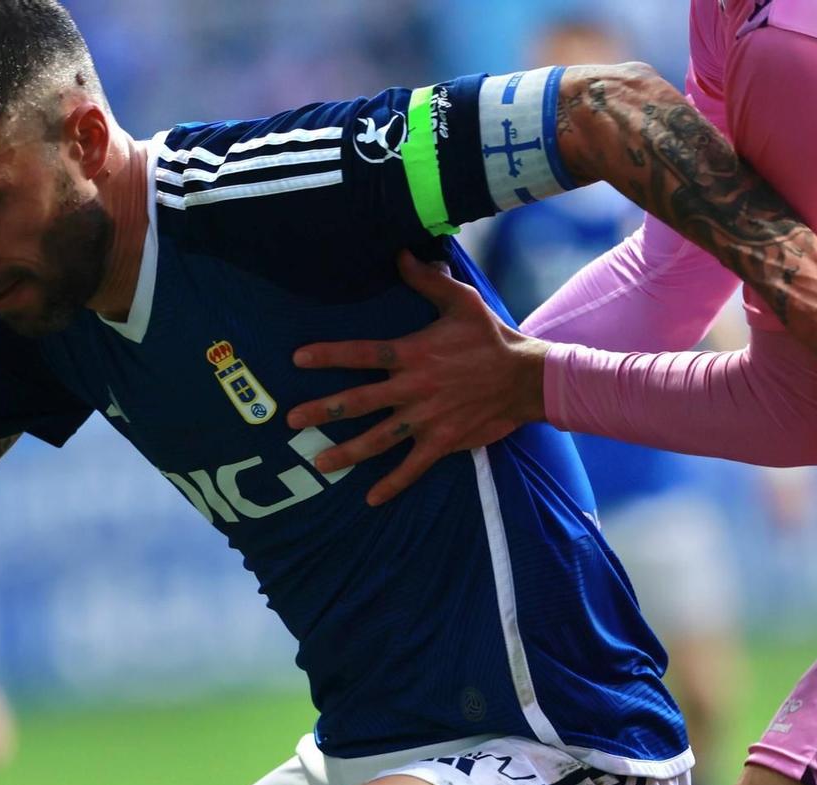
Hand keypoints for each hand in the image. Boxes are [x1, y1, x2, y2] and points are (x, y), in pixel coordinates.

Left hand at [288, 251, 547, 505]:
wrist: (526, 379)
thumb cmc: (491, 337)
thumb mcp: (462, 301)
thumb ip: (427, 280)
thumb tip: (400, 253)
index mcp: (413, 354)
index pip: (362, 353)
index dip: (329, 355)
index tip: (298, 359)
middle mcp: (413, 389)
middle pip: (359, 402)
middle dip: (322, 411)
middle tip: (291, 421)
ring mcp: (426, 419)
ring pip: (378, 439)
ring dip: (346, 453)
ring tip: (318, 462)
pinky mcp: (442, 442)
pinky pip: (412, 467)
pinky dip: (392, 484)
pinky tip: (371, 499)